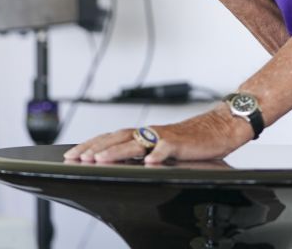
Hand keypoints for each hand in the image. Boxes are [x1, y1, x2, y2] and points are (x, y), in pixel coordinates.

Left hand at [62, 105, 251, 164]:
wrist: (220, 126)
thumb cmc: (191, 140)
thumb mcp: (162, 147)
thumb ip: (143, 153)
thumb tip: (119, 165)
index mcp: (144, 133)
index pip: (111, 137)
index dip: (90, 144)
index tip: (72, 154)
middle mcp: (150, 132)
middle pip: (117, 137)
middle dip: (95, 147)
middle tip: (77, 157)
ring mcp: (164, 137)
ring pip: (137, 142)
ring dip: (117, 151)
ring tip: (100, 159)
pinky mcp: (181, 143)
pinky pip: (168, 148)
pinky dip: (157, 154)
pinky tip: (148, 162)